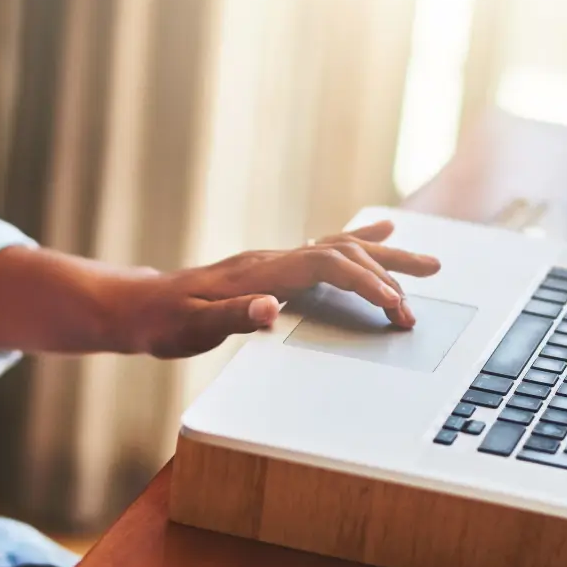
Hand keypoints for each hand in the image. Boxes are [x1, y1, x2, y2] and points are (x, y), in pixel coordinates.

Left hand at [121, 220, 440, 357]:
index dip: (365, 284)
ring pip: (339, 248)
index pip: (326, 266)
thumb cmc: (165, 321)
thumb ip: (231, 317)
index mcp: (260, 273)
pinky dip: (356, 247)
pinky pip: (323, 251)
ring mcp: (272, 261)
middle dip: (388, 273)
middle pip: (342, 252)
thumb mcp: (192, 327)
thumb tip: (271, 309)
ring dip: (383, 257)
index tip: (394, 307)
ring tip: (424, 262)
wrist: (140, 307)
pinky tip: (376, 240)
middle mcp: (271, 260)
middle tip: (426, 292)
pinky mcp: (270, 269)